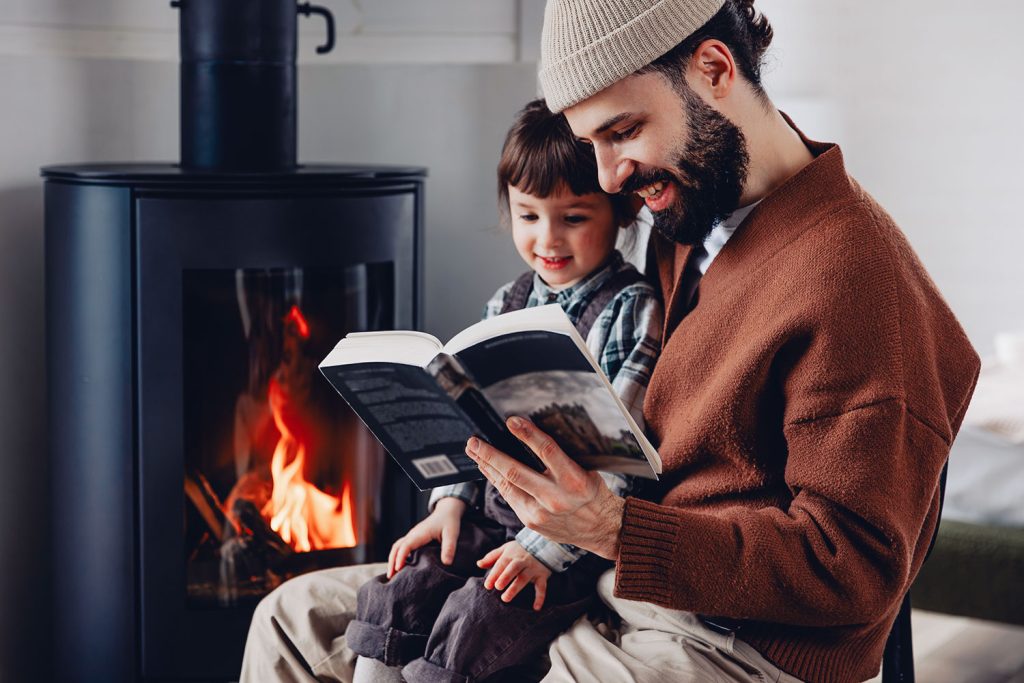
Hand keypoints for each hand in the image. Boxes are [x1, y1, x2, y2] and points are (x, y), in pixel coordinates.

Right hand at [387, 497, 466, 578]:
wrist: (447, 511)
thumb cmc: (449, 521)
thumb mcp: (452, 534)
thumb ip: (449, 547)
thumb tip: (446, 563)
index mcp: (420, 533)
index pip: (406, 545)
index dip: (401, 557)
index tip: (398, 569)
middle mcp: (413, 534)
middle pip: (396, 547)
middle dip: (392, 561)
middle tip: (390, 577)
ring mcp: (412, 536)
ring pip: (397, 547)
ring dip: (393, 559)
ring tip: (392, 575)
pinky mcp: (414, 538)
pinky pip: (402, 547)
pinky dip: (397, 556)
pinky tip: (400, 567)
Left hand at [465, 416, 624, 559]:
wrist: (600, 529)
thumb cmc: (593, 493)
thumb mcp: (588, 471)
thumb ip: (564, 457)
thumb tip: (536, 434)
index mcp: (575, 480)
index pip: (547, 451)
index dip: (527, 435)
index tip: (511, 421)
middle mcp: (556, 498)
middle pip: (516, 472)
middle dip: (491, 455)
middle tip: (474, 441)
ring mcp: (541, 513)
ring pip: (507, 486)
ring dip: (487, 467)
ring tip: (473, 451)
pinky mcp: (531, 522)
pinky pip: (510, 497)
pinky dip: (497, 481)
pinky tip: (487, 469)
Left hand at [477, 541, 551, 609]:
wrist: (543, 544)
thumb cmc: (519, 550)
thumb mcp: (505, 549)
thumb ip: (492, 557)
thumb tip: (479, 564)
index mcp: (511, 554)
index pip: (501, 564)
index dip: (494, 574)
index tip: (487, 585)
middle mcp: (522, 561)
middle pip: (514, 568)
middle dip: (506, 577)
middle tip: (498, 587)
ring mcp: (533, 568)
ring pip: (524, 578)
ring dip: (516, 588)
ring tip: (505, 598)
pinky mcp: (542, 575)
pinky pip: (542, 586)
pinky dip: (540, 597)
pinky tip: (536, 607)